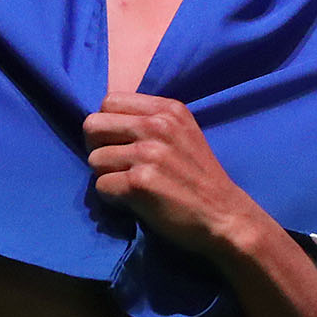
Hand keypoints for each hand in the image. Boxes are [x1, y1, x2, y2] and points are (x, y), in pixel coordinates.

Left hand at [84, 93, 262, 255]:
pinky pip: (101, 186)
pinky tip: (134, 200)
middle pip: (92, 125)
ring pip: (94, 159)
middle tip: (116, 165)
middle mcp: (157, 126)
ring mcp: (148, 153)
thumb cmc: (199, 177)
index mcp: (167, 109)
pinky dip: (113, 198)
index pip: (109, 101)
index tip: (120, 144)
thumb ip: (150, 121)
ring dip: (107, 176)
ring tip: (131, 185)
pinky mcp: (139, 183)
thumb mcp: (183, 133)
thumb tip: (106, 123)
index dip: (107, 125)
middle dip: (98, 147)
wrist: (224, 214)